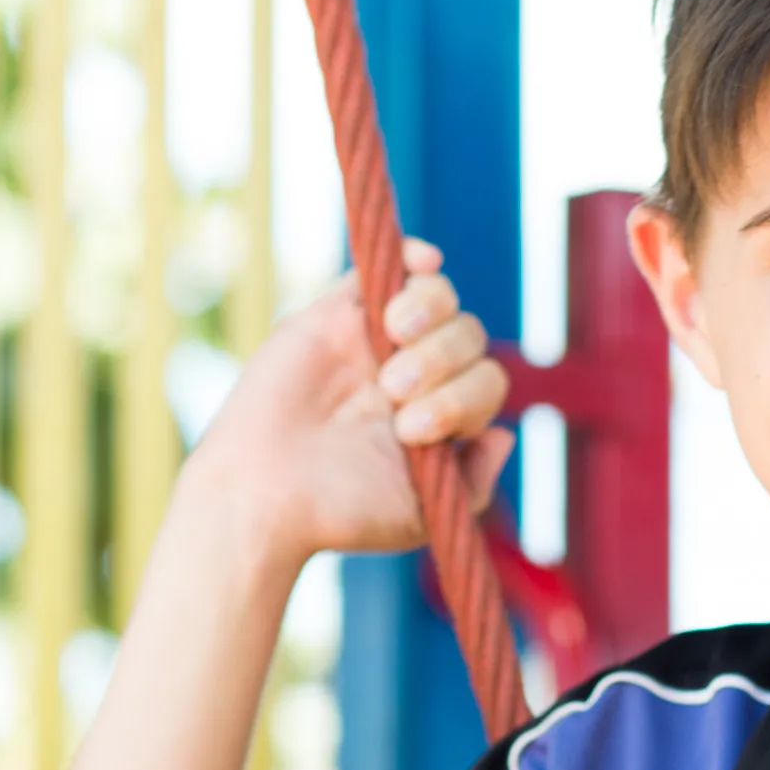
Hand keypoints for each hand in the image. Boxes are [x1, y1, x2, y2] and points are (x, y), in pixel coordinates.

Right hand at [185, 240, 513, 569]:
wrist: (264, 492)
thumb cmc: (340, 512)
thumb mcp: (422, 512)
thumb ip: (474, 480)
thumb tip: (505, 435)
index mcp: (442, 413)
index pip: (486, 380)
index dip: (465, 397)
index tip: (415, 430)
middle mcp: (419, 372)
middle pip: (467, 335)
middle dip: (442, 362)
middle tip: (394, 395)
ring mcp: (378, 339)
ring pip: (438, 297)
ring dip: (431, 314)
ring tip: (392, 345)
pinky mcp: (338, 310)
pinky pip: (387, 264)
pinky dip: (414, 257)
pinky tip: (424, 265)